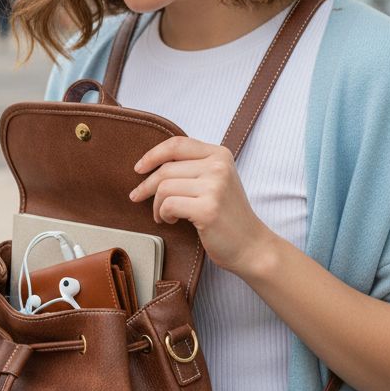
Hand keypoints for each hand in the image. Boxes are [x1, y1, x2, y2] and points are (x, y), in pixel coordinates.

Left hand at [128, 136, 273, 278]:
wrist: (251, 246)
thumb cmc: (228, 217)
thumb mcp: (216, 181)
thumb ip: (193, 167)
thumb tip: (152, 164)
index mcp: (220, 155)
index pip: (177, 144)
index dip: (152, 155)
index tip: (139, 168)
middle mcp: (219, 166)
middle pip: (166, 168)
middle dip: (147, 186)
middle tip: (138, 197)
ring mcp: (215, 187)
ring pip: (164, 187)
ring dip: (157, 204)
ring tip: (163, 215)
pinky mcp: (207, 208)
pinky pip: (168, 205)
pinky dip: (163, 214)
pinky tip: (171, 221)